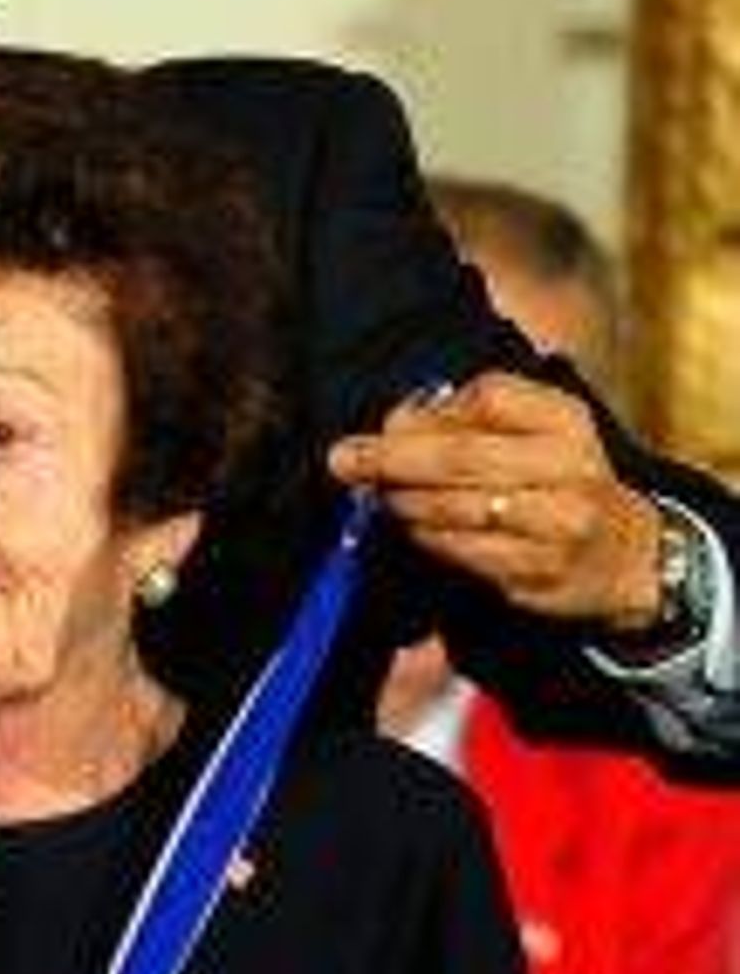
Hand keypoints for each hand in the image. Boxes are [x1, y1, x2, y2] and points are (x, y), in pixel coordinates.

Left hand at [328, 371, 662, 627]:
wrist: (630, 556)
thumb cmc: (563, 479)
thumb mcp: (539, 430)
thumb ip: (475, 416)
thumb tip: (395, 423)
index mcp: (566, 421)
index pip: (489, 398)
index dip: (429, 413)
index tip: (386, 425)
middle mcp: (569, 470)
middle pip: (462, 457)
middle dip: (392, 459)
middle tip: (343, 460)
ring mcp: (558, 527)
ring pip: (456, 511)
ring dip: (404, 503)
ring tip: (378, 497)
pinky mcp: (540, 575)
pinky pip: (465, 554)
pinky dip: (428, 539)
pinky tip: (413, 529)